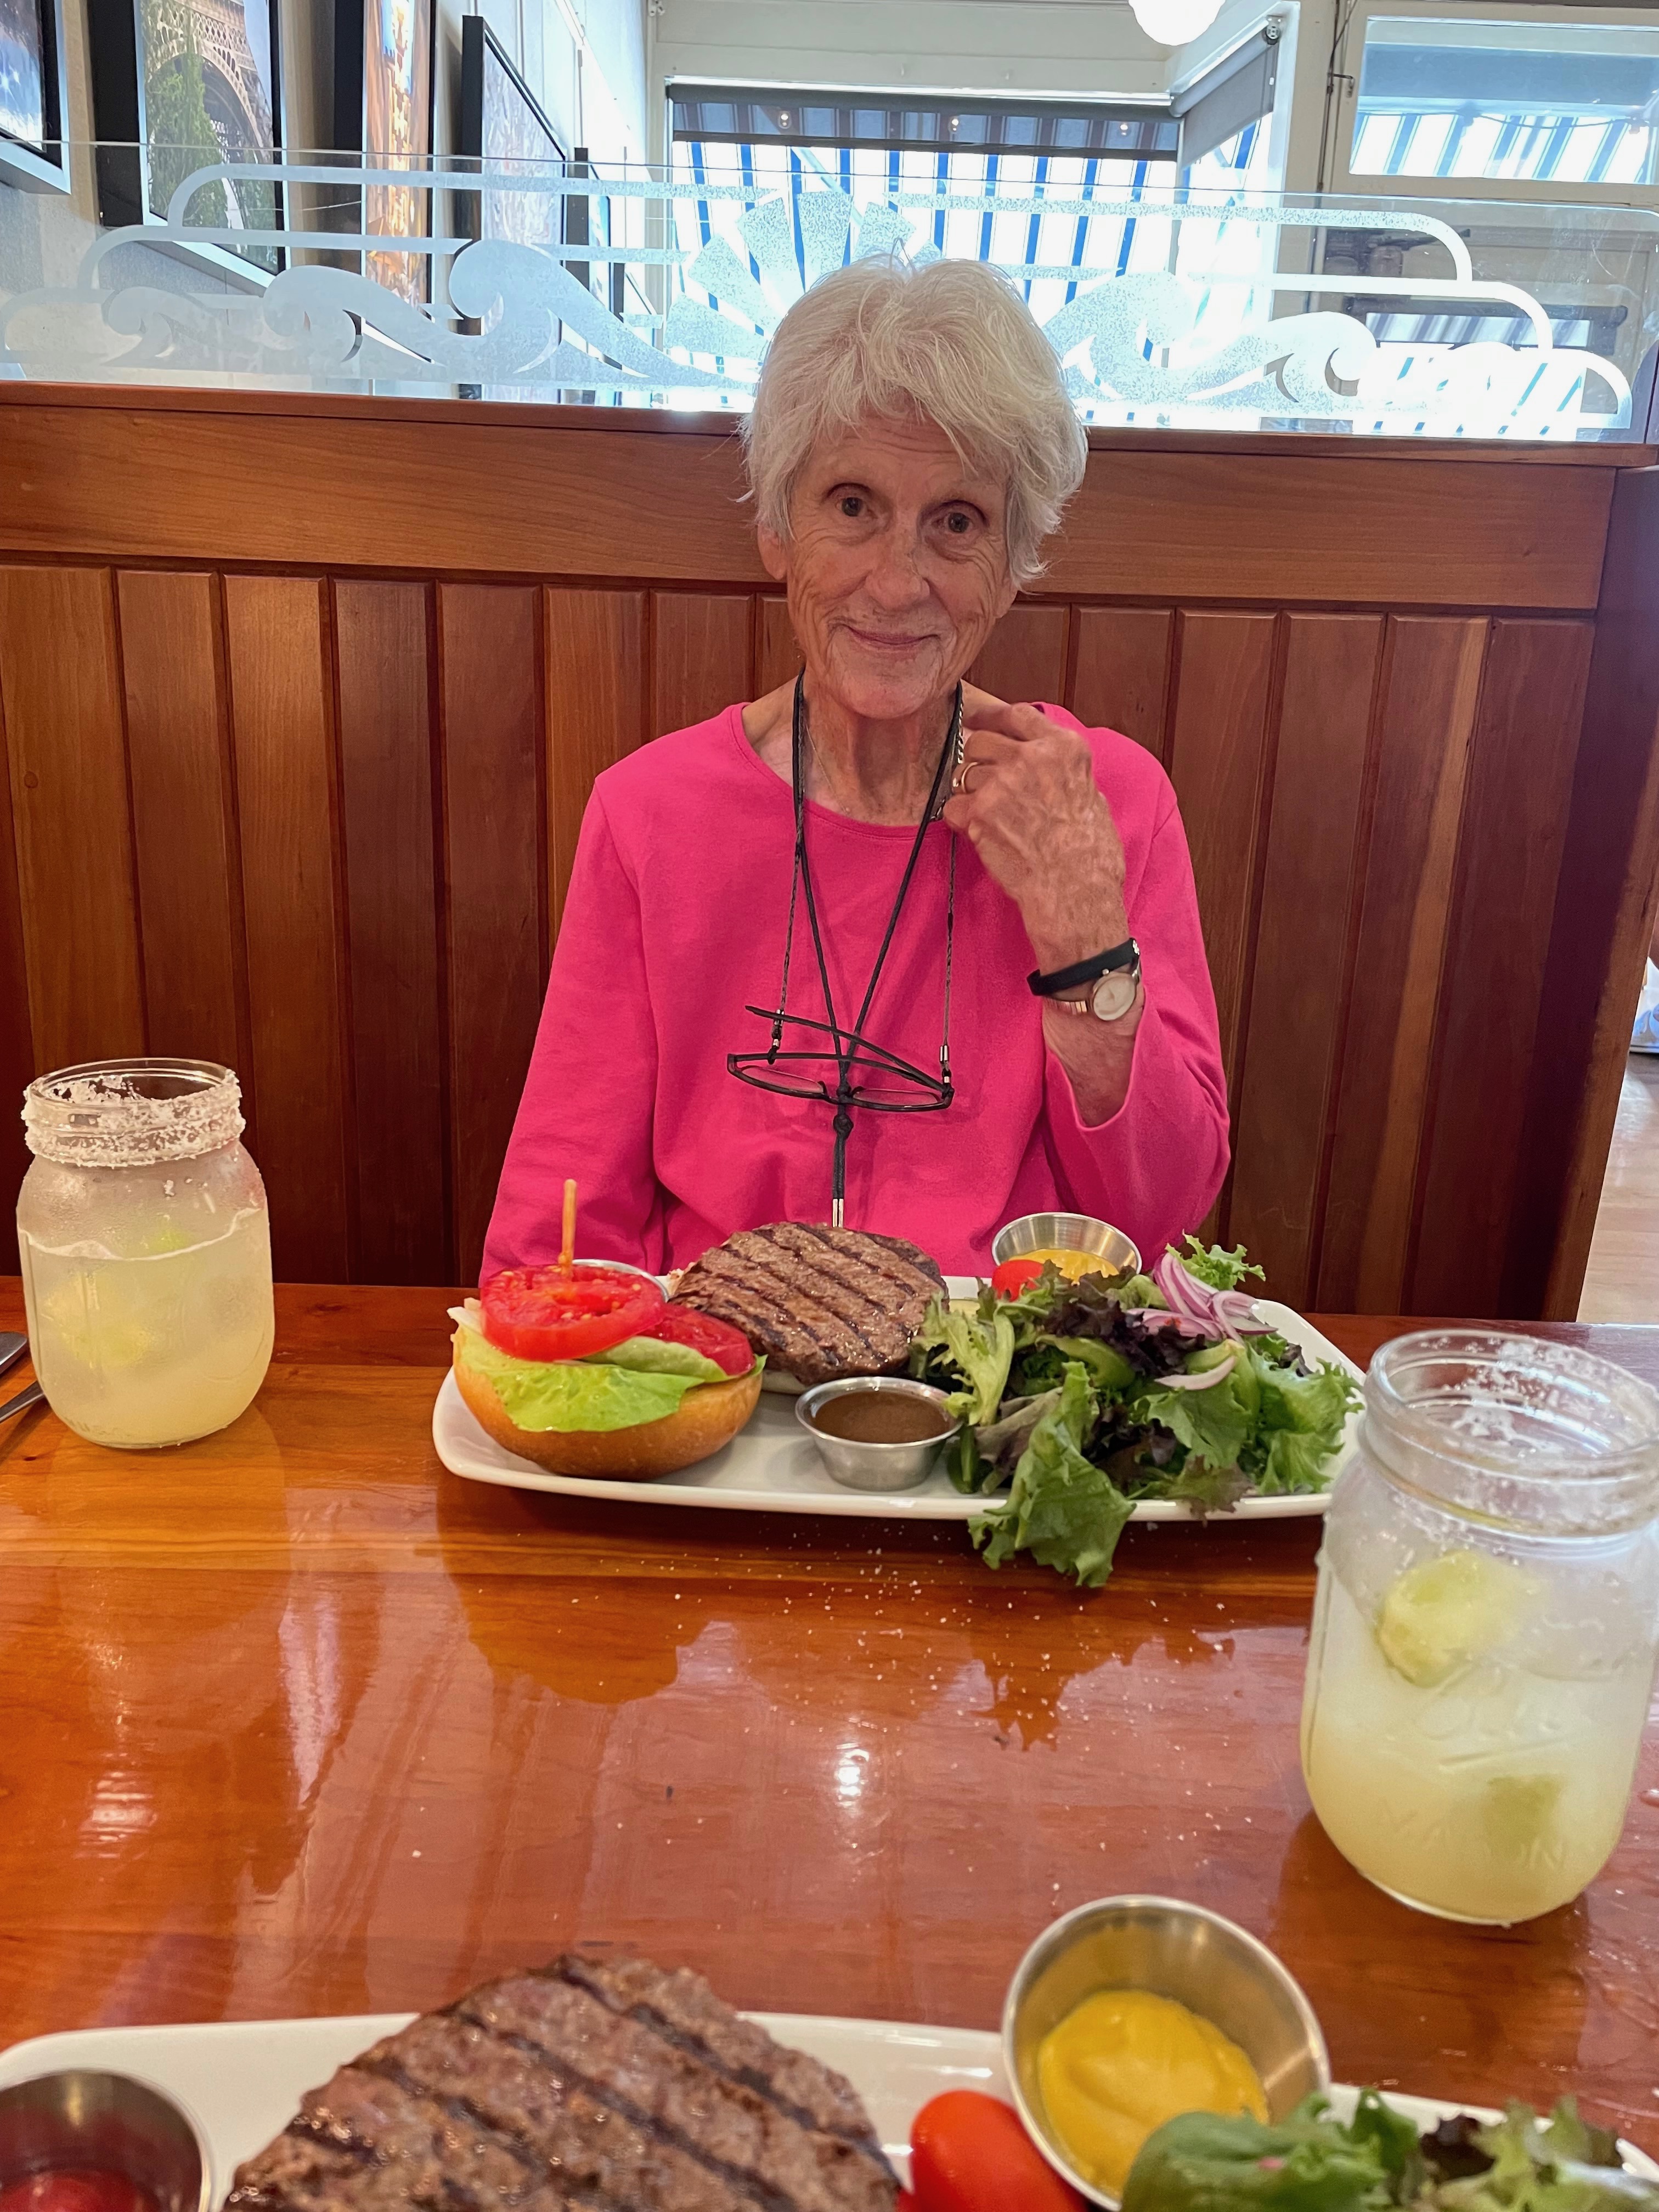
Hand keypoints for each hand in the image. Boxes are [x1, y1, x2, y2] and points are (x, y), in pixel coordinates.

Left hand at [941, 693, 1128, 969]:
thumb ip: (1064, 773)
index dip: (992, 717)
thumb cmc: (1090, 854)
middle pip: (981, 741)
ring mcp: (1002, 783)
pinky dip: (961, 821)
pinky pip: (954, 807)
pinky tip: (981, 835)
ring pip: (965, 775)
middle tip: (983, 783)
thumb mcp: (1092, 797)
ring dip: (971, 794)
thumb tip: (1050, 767)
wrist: (1075, 891)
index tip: (978, 720)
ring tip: (993, 820)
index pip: (1018, 715)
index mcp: (1064, 748)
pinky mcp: (980, 812)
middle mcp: (1031, 758)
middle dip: (978, 760)